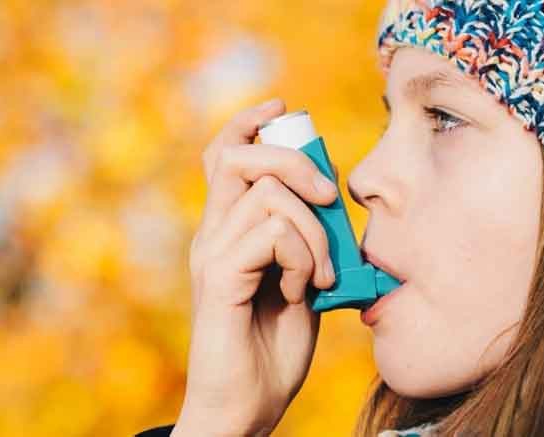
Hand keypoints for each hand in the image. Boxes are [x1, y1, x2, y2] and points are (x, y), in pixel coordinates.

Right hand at [172, 98, 337, 435]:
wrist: (245, 407)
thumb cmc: (272, 351)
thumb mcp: (302, 283)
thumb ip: (307, 241)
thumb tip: (331, 201)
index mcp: (227, 230)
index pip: (223, 153)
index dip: (249, 121)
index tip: (283, 108)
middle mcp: (212, 234)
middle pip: (238, 154)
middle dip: (295, 161)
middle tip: (329, 200)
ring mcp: (212, 254)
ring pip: (268, 195)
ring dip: (314, 231)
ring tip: (320, 276)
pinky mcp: (219, 277)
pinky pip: (271, 234)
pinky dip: (302, 258)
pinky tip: (301, 292)